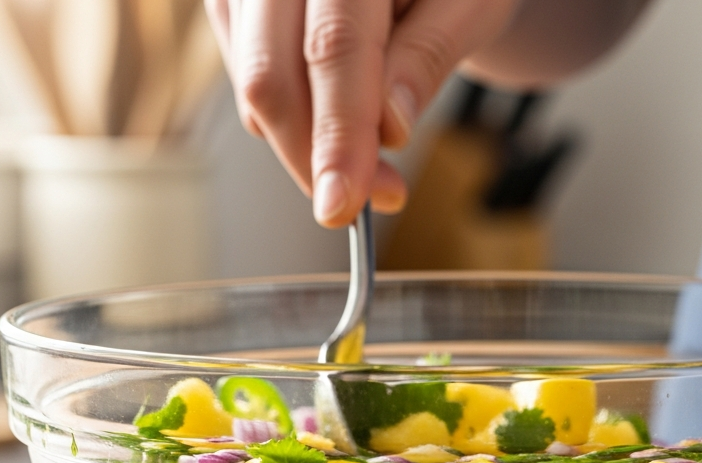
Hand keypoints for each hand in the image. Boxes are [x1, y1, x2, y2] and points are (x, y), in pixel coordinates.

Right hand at [206, 0, 517, 226]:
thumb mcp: (469, 6)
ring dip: (305, 142)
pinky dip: (292, 118)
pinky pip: (247, 84)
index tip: (344, 203)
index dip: (338, 133)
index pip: (334, 46)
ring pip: (253, 88)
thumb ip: (427, 57)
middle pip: (270, 74)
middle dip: (312, 157)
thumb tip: (389, 128)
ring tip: (371, 150)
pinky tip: (338, 112)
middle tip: (365, 200)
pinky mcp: (233, 6)